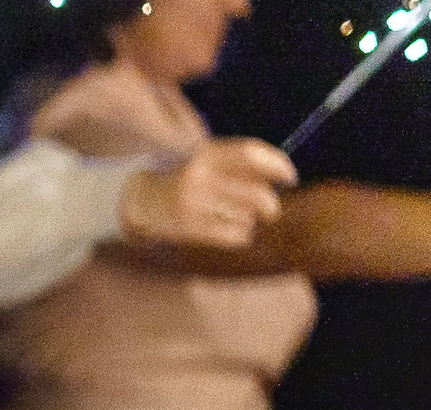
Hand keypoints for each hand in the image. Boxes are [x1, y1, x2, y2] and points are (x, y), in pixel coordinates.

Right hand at [120, 137, 294, 249]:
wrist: (139, 198)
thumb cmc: (183, 177)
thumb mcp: (206, 159)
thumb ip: (238, 162)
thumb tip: (281, 173)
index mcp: (206, 153)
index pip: (251, 154)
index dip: (278, 165)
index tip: (290, 178)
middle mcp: (200, 177)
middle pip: (255, 192)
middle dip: (270, 205)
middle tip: (271, 211)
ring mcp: (192, 204)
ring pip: (244, 216)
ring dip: (250, 220)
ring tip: (242, 220)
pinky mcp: (187, 228)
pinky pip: (231, 235)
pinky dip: (241, 236)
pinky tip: (236, 234)